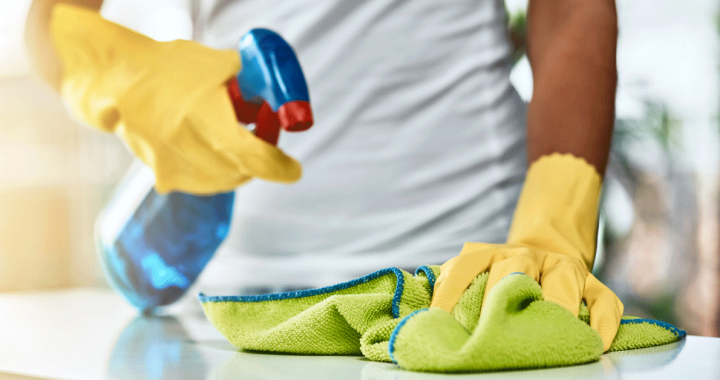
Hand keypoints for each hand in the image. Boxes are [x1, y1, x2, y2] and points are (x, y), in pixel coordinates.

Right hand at [50, 4, 300, 193]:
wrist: (118, 83)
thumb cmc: (170, 70)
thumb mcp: (221, 65)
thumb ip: (250, 82)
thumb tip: (271, 90)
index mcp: (220, 133)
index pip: (264, 163)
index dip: (284, 168)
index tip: (293, 168)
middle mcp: (203, 160)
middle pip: (246, 172)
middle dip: (257, 158)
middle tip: (256, 137)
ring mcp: (181, 172)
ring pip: (224, 180)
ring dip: (234, 165)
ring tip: (222, 136)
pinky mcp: (164, 176)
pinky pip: (200, 180)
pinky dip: (210, 168)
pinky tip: (200, 145)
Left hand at [431, 154, 623, 350]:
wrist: (550, 246)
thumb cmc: (504, 274)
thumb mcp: (476, 272)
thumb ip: (454, 288)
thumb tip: (426, 320)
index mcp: (492, 253)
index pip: (466, 267)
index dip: (450, 292)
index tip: (438, 320)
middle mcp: (528, 256)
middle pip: (515, 270)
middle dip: (503, 299)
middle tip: (493, 331)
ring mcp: (565, 268)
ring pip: (563, 281)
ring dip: (555, 310)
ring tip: (547, 337)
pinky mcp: (596, 285)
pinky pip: (605, 303)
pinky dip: (602, 325)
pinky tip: (593, 344)